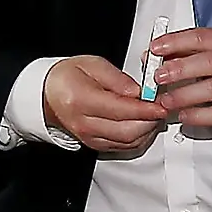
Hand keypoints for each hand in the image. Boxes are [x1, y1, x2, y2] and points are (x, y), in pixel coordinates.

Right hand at [43, 55, 167, 156]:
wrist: (49, 94)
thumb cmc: (68, 77)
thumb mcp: (92, 64)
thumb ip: (117, 78)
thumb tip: (138, 92)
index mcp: (81, 100)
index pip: (121, 110)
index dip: (145, 109)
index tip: (161, 104)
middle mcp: (84, 123)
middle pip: (127, 131)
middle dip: (151, 121)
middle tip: (161, 107)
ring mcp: (89, 137)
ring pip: (128, 142)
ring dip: (148, 130)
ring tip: (154, 114)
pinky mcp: (95, 145)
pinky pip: (124, 147)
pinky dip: (140, 137)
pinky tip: (145, 124)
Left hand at [149, 27, 211, 132]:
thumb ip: (193, 51)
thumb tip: (157, 55)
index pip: (201, 37)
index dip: (175, 42)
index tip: (155, 48)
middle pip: (207, 63)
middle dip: (179, 69)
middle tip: (158, 76)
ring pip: (211, 89)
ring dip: (184, 95)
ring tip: (165, 101)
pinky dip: (199, 116)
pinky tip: (184, 116)